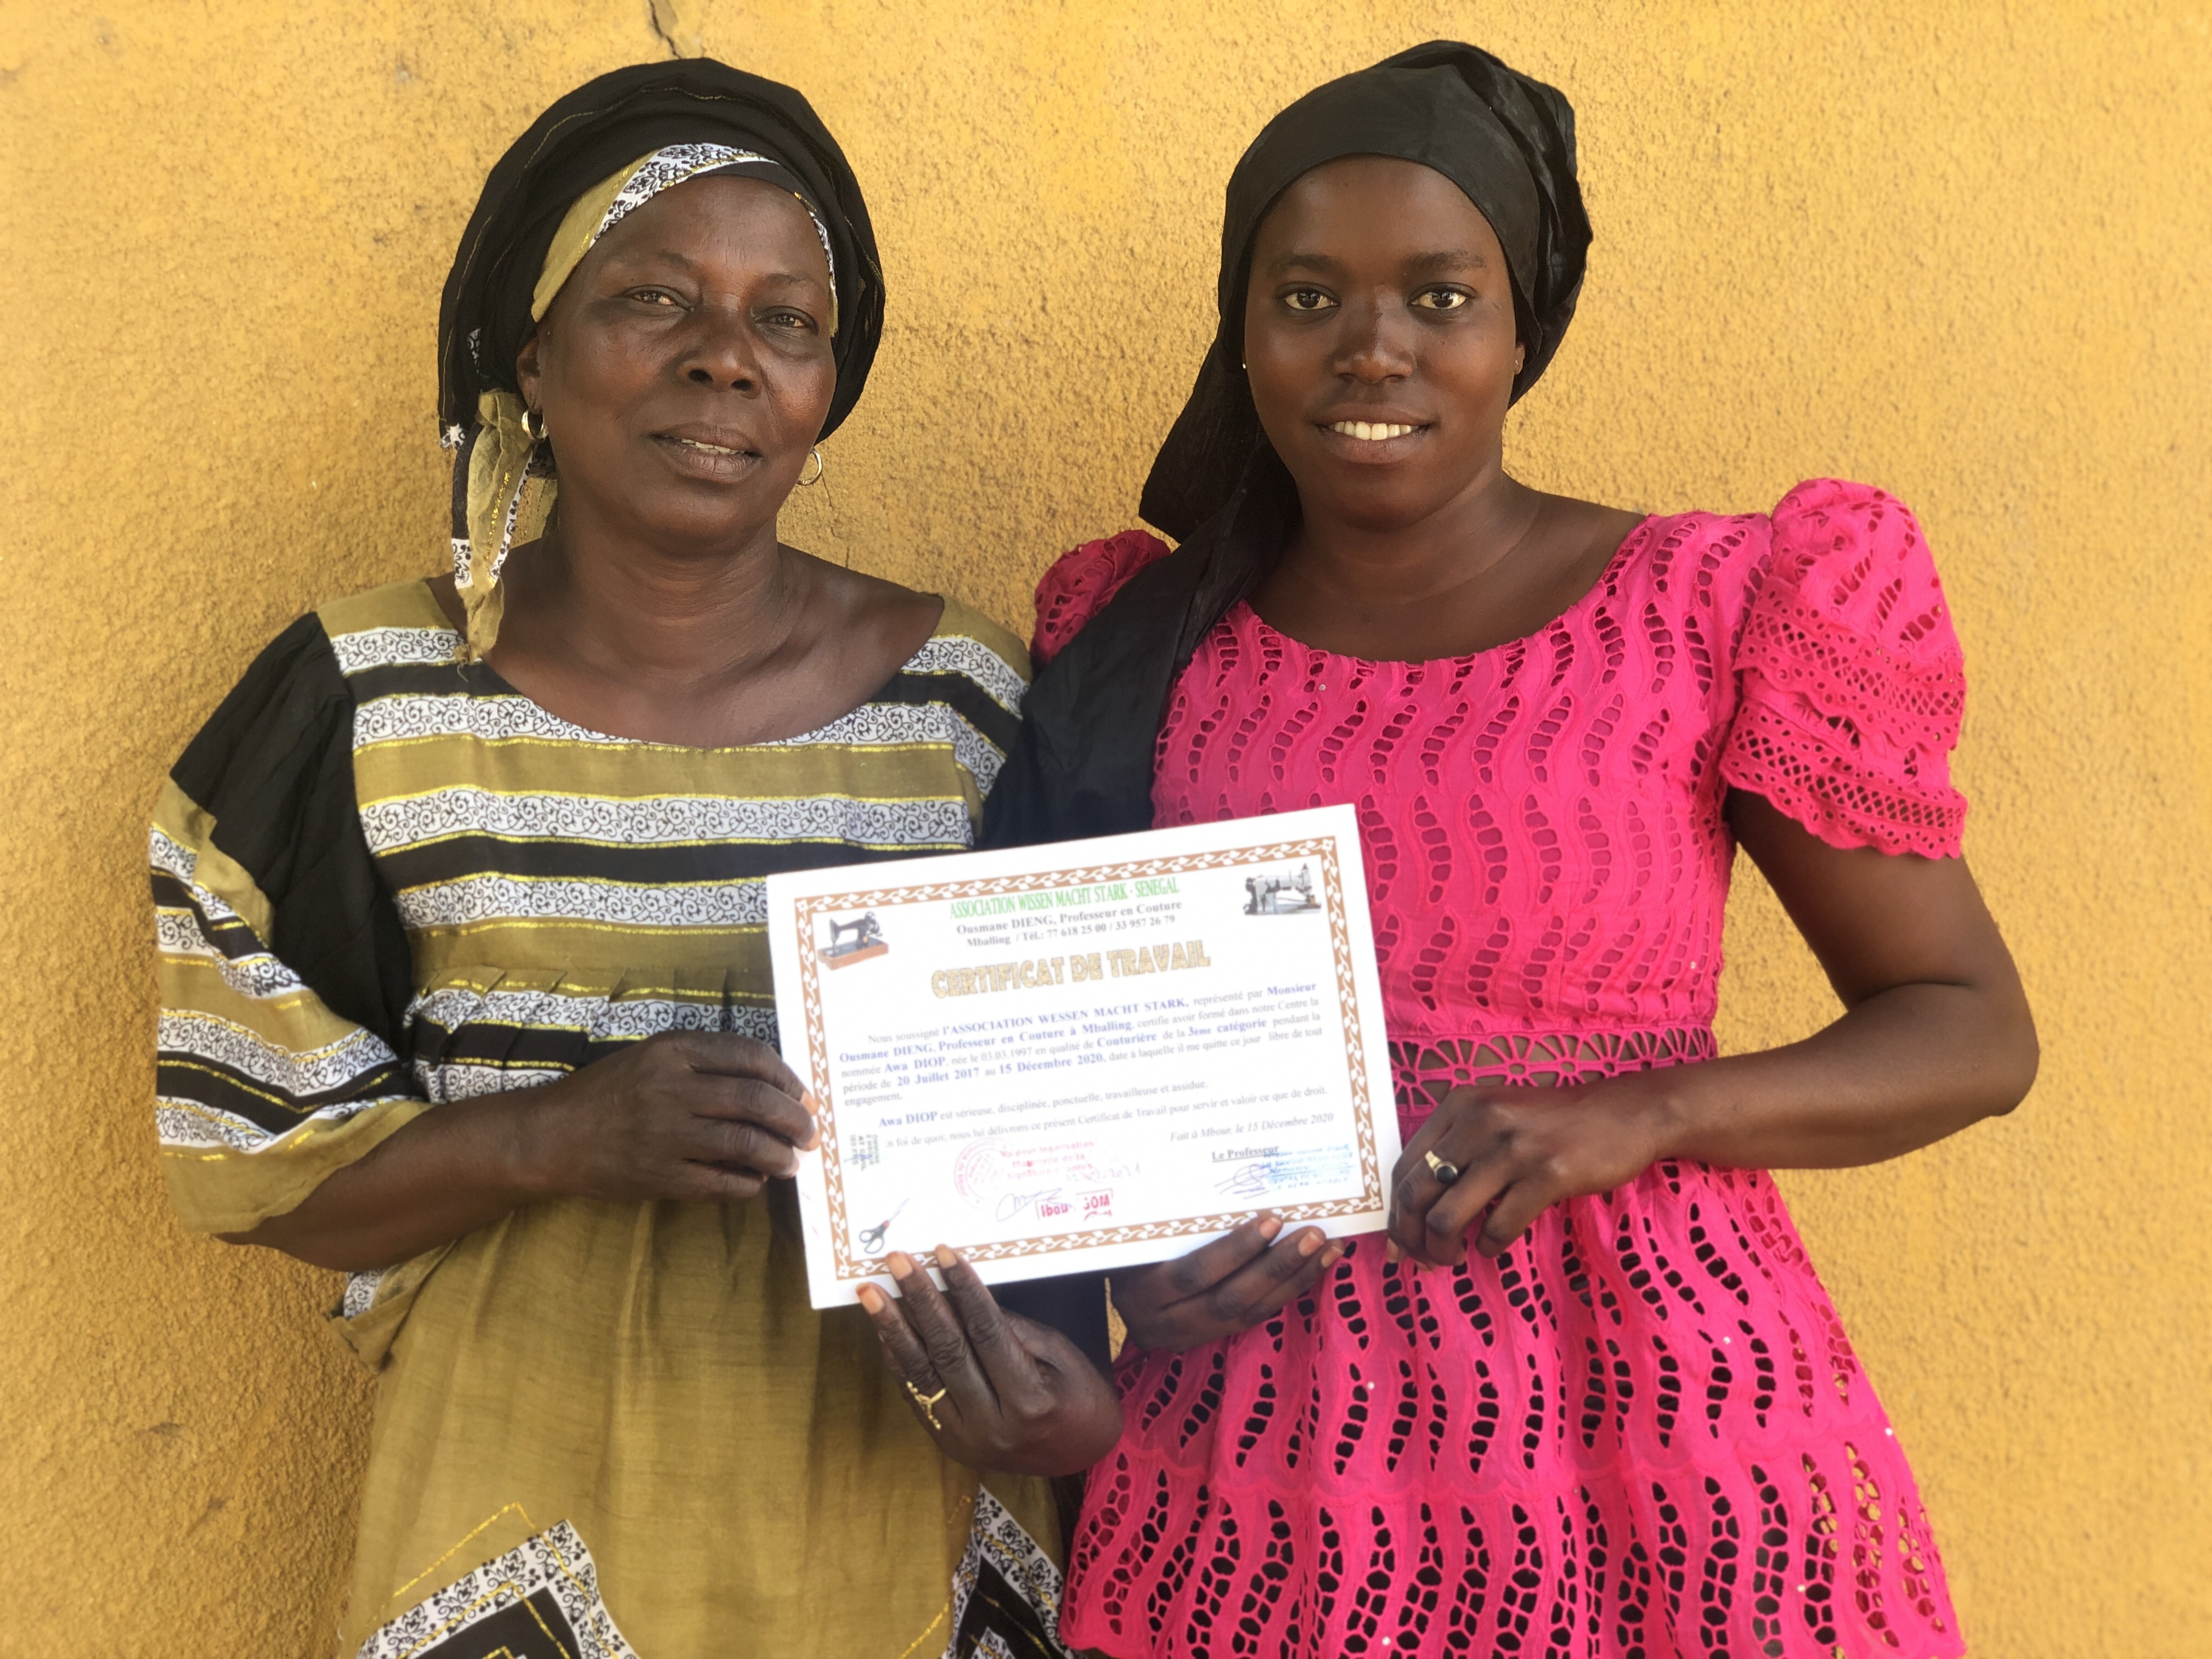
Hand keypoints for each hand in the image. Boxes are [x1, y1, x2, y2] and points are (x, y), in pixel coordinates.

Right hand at [517, 1031, 817, 1204]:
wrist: (551, 1136)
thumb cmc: (607, 1094)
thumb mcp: (650, 1057)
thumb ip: (702, 1062)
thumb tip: (769, 1085)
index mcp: (673, 1051)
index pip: (749, 1055)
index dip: (786, 1076)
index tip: (803, 1093)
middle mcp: (672, 1088)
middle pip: (756, 1099)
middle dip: (794, 1118)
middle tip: (810, 1131)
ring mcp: (666, 1134)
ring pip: (745, 1142)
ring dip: (779, 1153)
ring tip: (792, 1161)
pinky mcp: (659, 1176)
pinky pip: (720, 1182)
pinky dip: (748, 1183)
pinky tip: (755, 1181)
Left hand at [859, 1247, 1122, 1475]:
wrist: (1082, 1456)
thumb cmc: (1080, 1395)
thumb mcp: (1061, 1354)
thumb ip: (1013, 1329)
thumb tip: (963, 1296)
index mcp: (1029, 1400)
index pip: (987, 1333)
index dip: (963, 1290)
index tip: (942, 1253)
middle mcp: (993, 1424)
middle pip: (948, 1351)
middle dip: (919, 1301)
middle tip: (897, 1262)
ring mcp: (967, 1439)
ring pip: (922, 1375)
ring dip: (893, 1329)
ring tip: (870, 1294)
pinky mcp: (950, 1443)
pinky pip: (916, 1396)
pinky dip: (898, 1360)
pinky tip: (884, 1330)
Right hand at [1109, 1213, 1344, 1351]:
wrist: (1117, 1291)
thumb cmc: (1125, 1247)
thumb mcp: (1133, 1235)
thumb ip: (1165, 1216)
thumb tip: (1213, 1163)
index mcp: (1141, 1293)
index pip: (1194, 1274)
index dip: (1236, 1249)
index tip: (1271, 1219)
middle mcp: (1165, 1324)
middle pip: (1230, 1298)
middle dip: (1277, 1266)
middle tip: (1313, 1233)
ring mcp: (1192, 1335)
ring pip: (1251, 1311)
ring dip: (1295, 1278)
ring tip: (1328, 1247)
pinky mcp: (1215, 1336)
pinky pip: (1259, 1315)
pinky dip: (1291, 1288)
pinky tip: (1318, 1265)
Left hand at [1388, 1077, 1679, 1264]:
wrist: (1622, 1113)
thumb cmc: (1553, 1122)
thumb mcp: (1495, 1115)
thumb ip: (1457, 1148)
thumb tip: (1416, 1208)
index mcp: (1460, 1106)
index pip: (1404, 1167)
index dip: (1394, 1212)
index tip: (1397, 1244)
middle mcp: (1479, 1121)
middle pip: (1416, 1193)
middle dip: (1411, 1237)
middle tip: (1425, 1259)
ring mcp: (1513, 1148)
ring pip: (1447, 1216)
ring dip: (1444, 1249)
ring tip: (1455, 1256)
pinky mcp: (1548, 1175)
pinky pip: (1498, 1227)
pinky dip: (1489, 1247)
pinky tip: (1493, 1247)